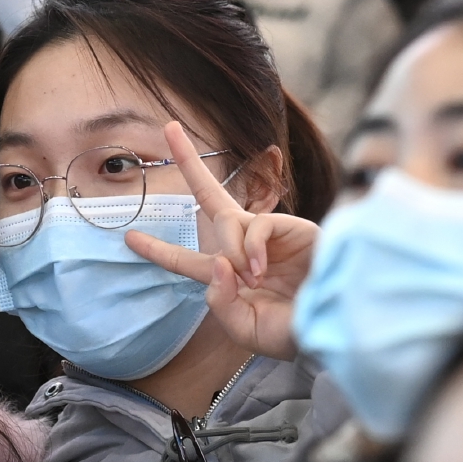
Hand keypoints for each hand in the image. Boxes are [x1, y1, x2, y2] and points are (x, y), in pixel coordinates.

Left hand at [124, 120, 317, 360]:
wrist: (333, 328)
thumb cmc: (293, 334)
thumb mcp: (245, 329)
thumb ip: (220, 302)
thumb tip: (217, 263)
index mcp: (231, 276)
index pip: (187, 261)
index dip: (159, 251)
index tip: (129, 239)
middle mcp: (246, 249)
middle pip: (210, 198)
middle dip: (189, 162)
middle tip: (168, 127)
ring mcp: (269, 235)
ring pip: (227, 220)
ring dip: (232, 251)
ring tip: (253, 280)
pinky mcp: (292, 227)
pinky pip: (255, 225)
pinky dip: (251, 247)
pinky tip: (261, 271)